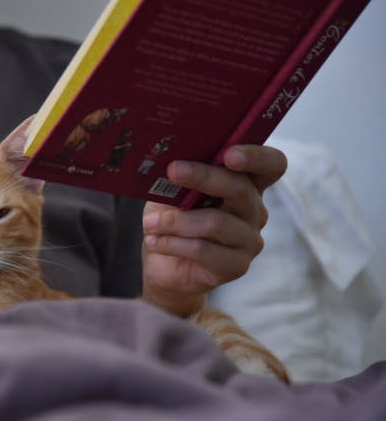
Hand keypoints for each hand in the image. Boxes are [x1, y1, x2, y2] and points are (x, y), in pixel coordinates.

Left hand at [140, 144, 287, 315]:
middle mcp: (255, 210)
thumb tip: (172, 161)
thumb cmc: (171, 218)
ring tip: (149, 223)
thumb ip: (181, 176)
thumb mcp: (172, 191)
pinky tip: (154, 241)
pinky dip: (173, 243)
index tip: (229, 154)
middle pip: (240, 188)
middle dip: (203, 177)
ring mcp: (250, 239)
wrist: (164, 265)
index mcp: (246, 184)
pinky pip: (204, 250)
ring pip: (215, 222)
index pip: (272, 164)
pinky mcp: (237, 265)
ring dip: (175, 221)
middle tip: (173, 170)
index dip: (256, 156)